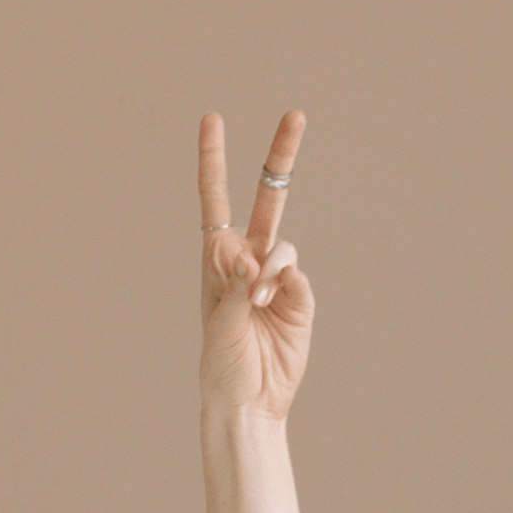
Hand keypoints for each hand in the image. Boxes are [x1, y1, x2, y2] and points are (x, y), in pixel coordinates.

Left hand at [198, 111, 312, 421]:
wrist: (249, 399)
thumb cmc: (221, 361)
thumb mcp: (220, 319)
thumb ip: (238, 284)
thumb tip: (256, 258)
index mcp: (215, 257)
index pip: (213, 198)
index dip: (213, 158)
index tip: (212, 118)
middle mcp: (246, 258)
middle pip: (267, 197)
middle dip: (281, 156)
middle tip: (297, 113)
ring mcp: (276, 275)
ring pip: (284, 242)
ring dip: (271, 268)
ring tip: (257, 302)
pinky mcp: (301, 295)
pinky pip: (297, 273)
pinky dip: (284, 284)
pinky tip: (270, 306)